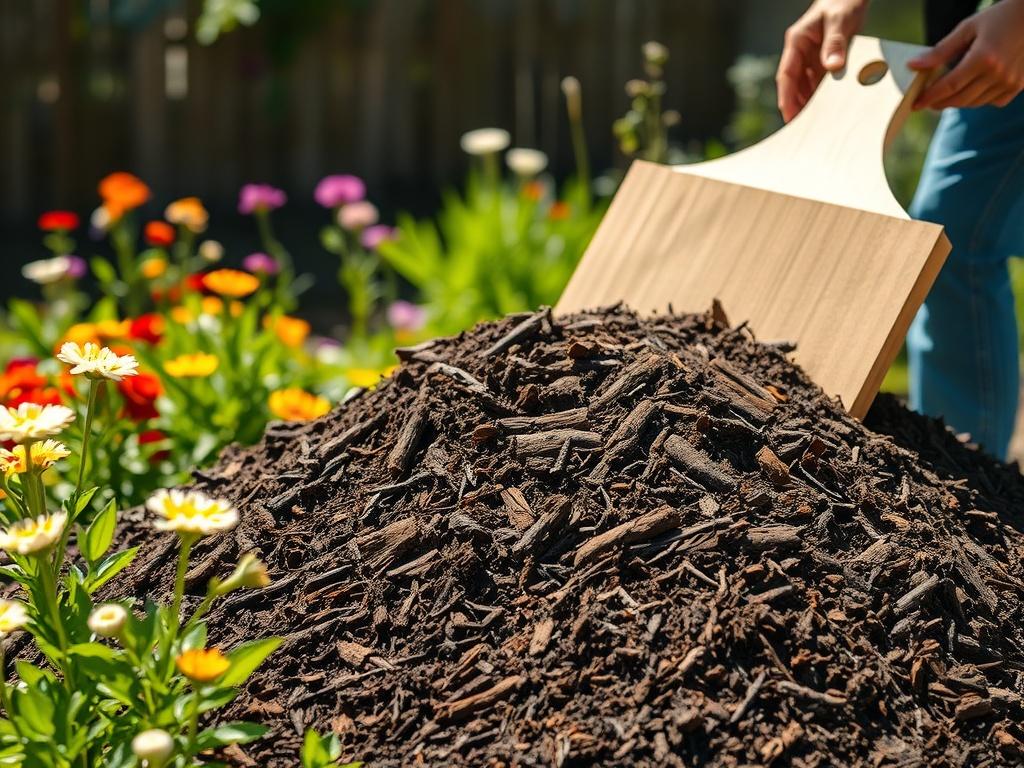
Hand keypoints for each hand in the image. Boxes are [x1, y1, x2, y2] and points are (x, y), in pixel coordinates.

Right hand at [776, 0, 869, 121]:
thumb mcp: (840, 21)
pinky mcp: (824, 62)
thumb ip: (835, 43)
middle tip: (801, 129)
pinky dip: (822, 97)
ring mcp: (811, 58)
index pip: (786, 74)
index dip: (786, 96)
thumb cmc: (844, 3)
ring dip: (809, 104)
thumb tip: (832, 67)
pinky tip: (829, 111)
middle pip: (793, 85)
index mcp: (796, 42)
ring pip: (805, 86)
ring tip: (816, 124)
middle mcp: (800, 53)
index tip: (789, 115)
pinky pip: (820, 83)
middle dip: (795, 106)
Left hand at [910, 0, 1023, 109]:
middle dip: (940, 103)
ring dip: (957, 102)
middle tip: (926, 101)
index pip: (949, 86)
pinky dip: (978, 100)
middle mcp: (998, 74)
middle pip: (960, 99)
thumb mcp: (968, 28)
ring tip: (946, 95)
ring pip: (975, 103)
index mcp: (983, 58)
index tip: (915, 104)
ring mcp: (1011, 82)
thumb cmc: (1001, 17)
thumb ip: (941, 50)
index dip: (930, 97)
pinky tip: (972, 89)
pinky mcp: (1019, 86)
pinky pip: (993, 102)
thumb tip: (913, 65)